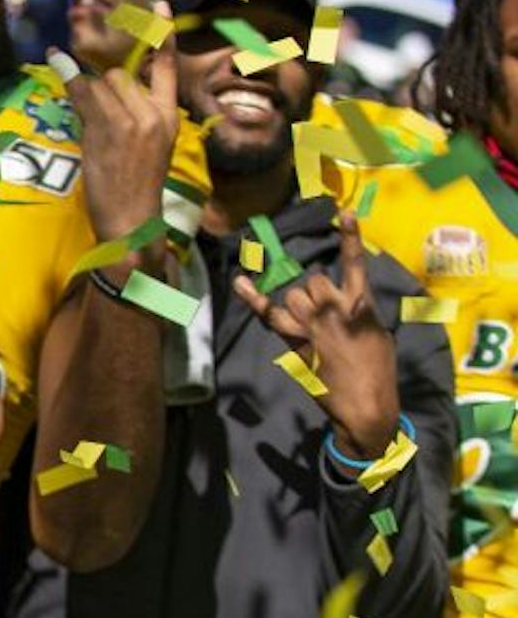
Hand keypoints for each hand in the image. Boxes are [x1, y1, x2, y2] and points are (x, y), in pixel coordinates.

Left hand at [52, 8, 176, 243]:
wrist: (132, 219)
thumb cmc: (136, 187)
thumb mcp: (149, 148)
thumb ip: (137, 117)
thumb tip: (108, 90)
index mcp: (170, 118)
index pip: (168, 69)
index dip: (164, 36)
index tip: (161, 6)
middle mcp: (153, 114)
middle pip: (122, 74)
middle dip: (102, 81)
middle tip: (89, 93)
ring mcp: (130, 121)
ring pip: (102, 83)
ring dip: (85, 89)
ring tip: (81, 106)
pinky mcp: (105, 129)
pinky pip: (83, 93)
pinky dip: (68, 76)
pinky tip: (57, 59)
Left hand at [230, 211, 399, 458]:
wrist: (365, 403)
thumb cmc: (378, 369)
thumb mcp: (378, 333)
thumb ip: (360, 311)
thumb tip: (347, 302)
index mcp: (362, 305)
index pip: (355, 265)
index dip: (350, 238)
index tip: (344, 214)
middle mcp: (334, 309)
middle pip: (313, 281)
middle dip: (316, 292)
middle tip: (325, 317)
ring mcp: (311, 324)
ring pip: (293, 295)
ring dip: (297, 304)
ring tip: (310, 324)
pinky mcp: (294, 340)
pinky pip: (270, 314)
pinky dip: (254, 297)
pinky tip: (240, 280)